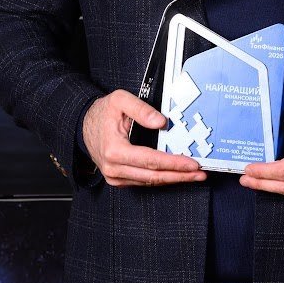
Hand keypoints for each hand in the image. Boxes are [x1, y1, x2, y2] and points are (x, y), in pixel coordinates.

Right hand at [82, 89, 206, 187]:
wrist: (83, 125)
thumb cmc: (102, 112)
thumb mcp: (120, 100)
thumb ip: (141, 109)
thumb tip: (162, 122)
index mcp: (115, 150)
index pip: (151, 161)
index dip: (174, 163)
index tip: (192, 164)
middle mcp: (114, 168)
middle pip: (154, 176)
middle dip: (179, 175)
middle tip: (200, 174)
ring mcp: (115, 176)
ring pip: (150, 182)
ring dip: (173, 179)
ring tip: (193, 175)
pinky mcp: (118, 179)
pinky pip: (143, 181)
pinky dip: (161, 178)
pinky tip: (175, 174)